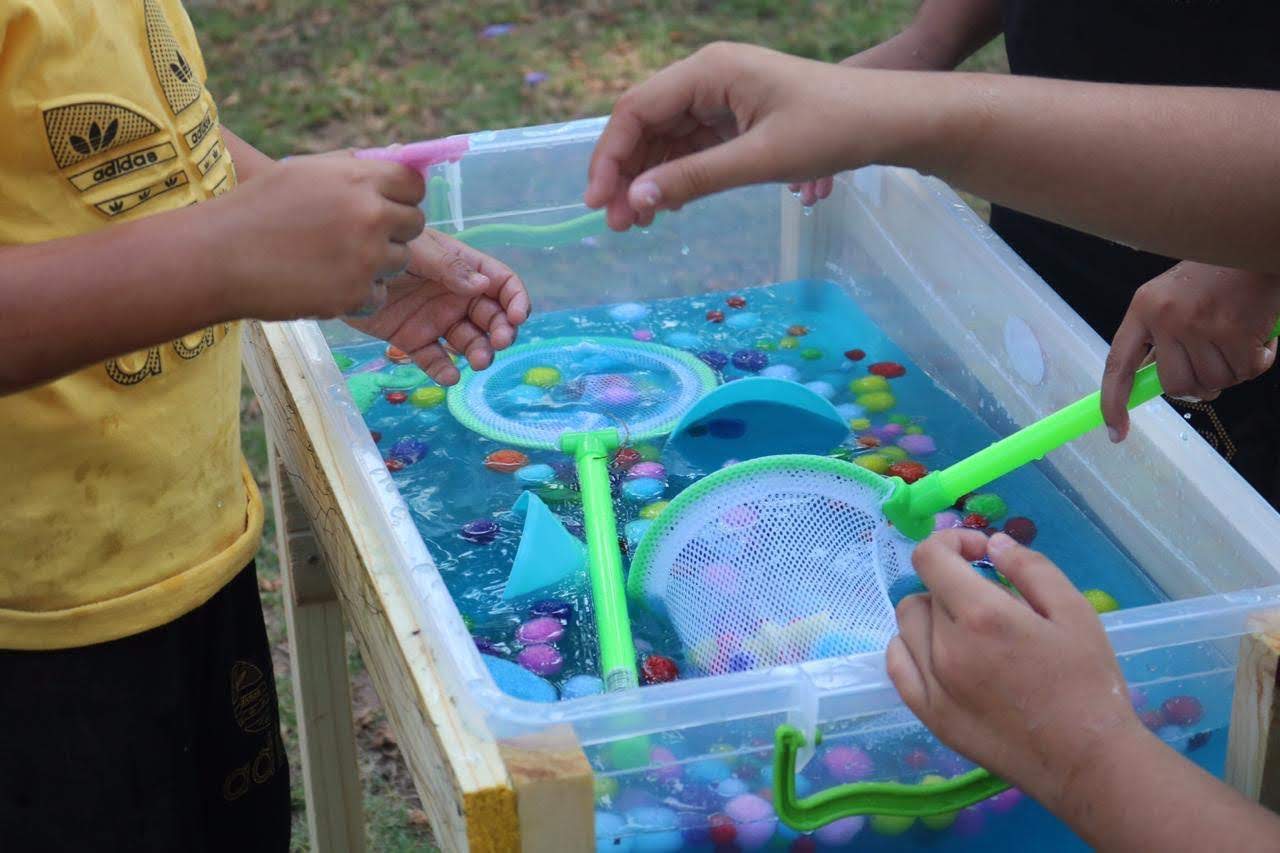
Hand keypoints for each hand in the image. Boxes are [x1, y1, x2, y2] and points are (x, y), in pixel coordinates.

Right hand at [215, 152, 426, 319]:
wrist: (217, 256)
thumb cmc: (256, 208)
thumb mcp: (302, 170)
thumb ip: (352, 167)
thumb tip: (397, 155)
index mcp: (357, 179)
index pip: (413, 184)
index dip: (402, 195)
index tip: (387, 205)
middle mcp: (369, 216)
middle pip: (415, 224)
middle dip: (394, 230)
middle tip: (359, 236)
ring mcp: (365, 258)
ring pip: (400, 261)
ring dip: (377, 263)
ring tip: (335, 260)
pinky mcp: (355, 294)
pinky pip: (379, 295)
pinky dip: (359, 294)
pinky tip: (328, 284)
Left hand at [345, 230, 530, 384]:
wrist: (338, 264)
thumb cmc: (383, 245)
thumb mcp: (418, 249)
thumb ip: (449, 267)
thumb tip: (482, 287)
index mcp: (464, 269)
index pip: (502, 285)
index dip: (516, 300)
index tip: (518, 317)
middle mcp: (456, 297)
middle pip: (492, 318)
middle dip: (502, 331)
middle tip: (497, 343)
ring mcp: (436, 320)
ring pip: (469, 342)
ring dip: (479, 353)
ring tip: (477, 361)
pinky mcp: (413, 341)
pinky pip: (434, 359)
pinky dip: (444, 371)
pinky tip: (449, 376)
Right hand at [584, 43, 941, 230]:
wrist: (887, 120)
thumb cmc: (832, 129)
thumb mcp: (759, 160)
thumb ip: (694, 179)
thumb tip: (636, 202)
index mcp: (709, 70)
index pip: (636, 110)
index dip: (610, 157)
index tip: (597, 203)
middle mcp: (707, 76)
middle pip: (643, 124)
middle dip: (624, 173)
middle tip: (615, 224)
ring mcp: (720, 96)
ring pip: (663, 138)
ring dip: (645, 179)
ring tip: (635, 224)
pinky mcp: (734, 117)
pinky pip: (688, 146)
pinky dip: (672, 176)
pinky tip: (664, 207)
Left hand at [886, 530, 1142, 810]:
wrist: (1087, 761)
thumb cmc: (1088, 683)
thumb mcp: (1075, 611)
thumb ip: (1030, 567)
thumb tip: (993, 543)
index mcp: (982, 615)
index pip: (929, 557)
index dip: (951, 543)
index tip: (981, 555)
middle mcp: (945, 647)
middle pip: (923, 591)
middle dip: (953, 585)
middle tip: (992, 604)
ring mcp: (932, 684)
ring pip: (907, 626)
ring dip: (933, 617)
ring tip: (971, 633)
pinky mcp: (928, 715)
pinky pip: (897, 664)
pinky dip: (912, 649)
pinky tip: (942, 655)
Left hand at [1101, 262, 1279, 441]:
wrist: (1251, 241)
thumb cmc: (1213, 272)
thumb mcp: (1170, 296)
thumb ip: (1160, 336)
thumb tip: (1160, 382)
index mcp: (1143, 309)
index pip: (1118, 365)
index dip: (1113, 402)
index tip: (1115, 431)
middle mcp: (1166, 319)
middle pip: (1175, 385)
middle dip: (1196, 386)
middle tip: (1211, 364)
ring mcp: (1200, 326)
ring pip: (1212, 382)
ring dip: (1229, 371)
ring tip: (1236, 340)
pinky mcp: (1236, 331)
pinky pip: (1245, 372)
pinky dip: (1257, 362)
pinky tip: (1258, 337)